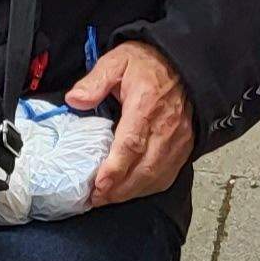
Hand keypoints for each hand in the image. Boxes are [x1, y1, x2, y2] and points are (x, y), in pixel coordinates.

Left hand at [66, 41, 194, 206]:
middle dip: (120, 189)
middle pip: (145, 169)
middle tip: (96, 199)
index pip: (132, 144)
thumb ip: (94, 81)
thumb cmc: (148, 64)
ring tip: (108, 199)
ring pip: (157, 176)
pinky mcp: (184, 146)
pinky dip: (149, 187)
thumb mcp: (117, 61)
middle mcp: (166, 127)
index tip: (99, 184)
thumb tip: (75, 100)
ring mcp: (178, 139)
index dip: (115, 169)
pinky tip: (132, 191)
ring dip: (132, 192)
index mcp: (146, 106)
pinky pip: (168, 174)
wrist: (182, 63)